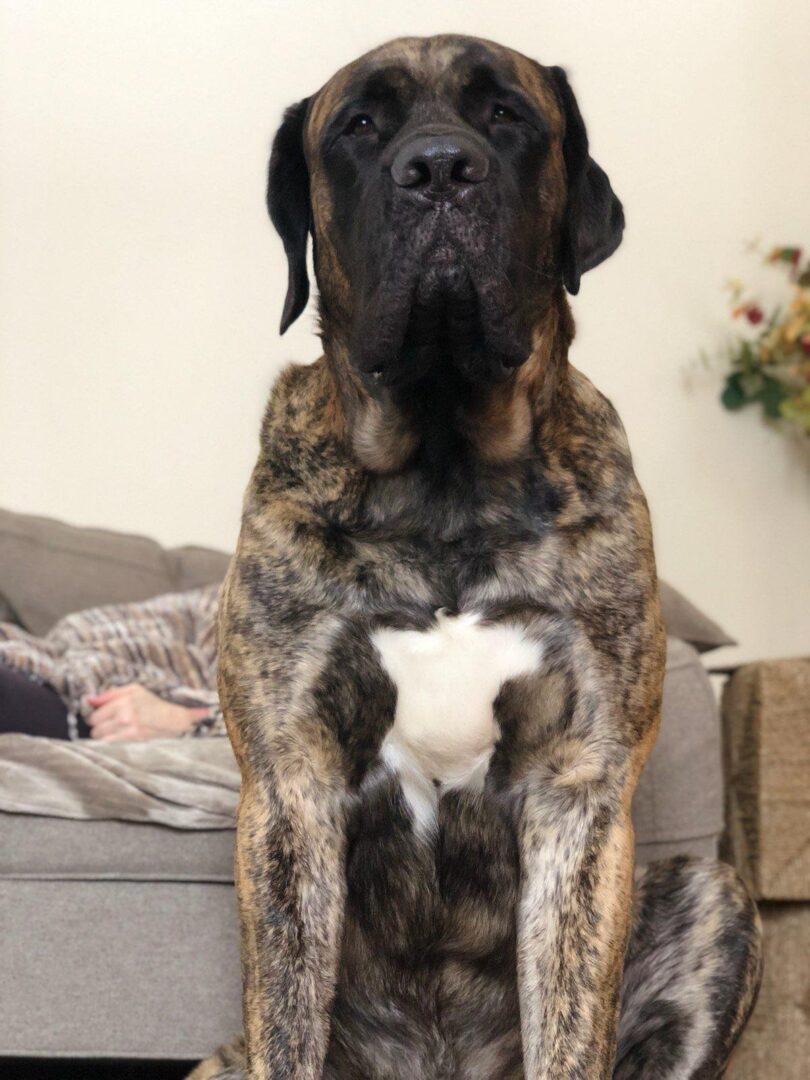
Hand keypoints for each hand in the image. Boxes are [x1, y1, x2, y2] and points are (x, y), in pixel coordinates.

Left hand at [86, 684, 205, 741]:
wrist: (171, 719)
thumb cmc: (151, 703)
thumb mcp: (133, 690)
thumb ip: (109, 694)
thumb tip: (89, 700)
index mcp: (123, 701)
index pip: (94, 716)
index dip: (95, 718)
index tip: (100, 718)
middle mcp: (125, 716)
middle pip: (96, 730)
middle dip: (99, 728)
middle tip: (108, 726)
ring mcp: (129, 731)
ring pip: (102, 740)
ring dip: (104, 738)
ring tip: (113, 733)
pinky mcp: (133, 742)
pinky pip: (111, 746)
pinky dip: (111, 744)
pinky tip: (118, 739)